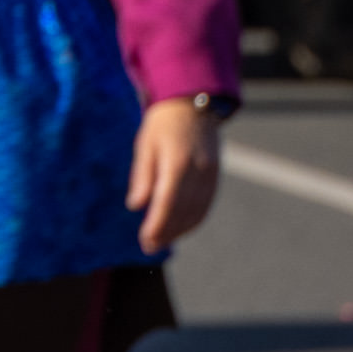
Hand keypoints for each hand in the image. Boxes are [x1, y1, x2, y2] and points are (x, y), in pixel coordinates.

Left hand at [126, 96, 223, 253]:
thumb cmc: (162, 123)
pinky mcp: (216, 175)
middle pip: (183, 211)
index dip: (157, 225)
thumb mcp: (145, 144)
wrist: (192, 103)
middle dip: (167, 233)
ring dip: (181, 230)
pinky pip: (206, 204)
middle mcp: (198, 170)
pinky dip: (194, 220)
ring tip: (162, 242)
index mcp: (177, 162)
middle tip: (149, 247)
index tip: (145, 241)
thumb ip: (142, 176)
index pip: (167, 202)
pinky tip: (180, 228)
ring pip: (198, 211)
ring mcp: (211, 174)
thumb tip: (136, 206)